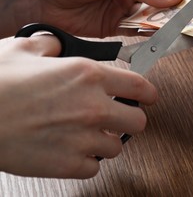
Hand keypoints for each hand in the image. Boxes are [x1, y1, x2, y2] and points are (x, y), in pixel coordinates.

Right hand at [0, 36, 156, 177]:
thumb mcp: (24, 48)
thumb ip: (50, 45)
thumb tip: (57, 46)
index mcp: (87, 75)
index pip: (140, 86)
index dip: (148, 93)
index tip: (148, 97)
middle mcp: (92, 106)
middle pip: (138, 121)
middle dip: (130, 118)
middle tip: (117, 117)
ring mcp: (83, 138)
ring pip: (117, 146)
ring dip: (106, 140)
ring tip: (87, 134)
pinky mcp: (69, 164)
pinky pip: (94, 167)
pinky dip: (86, 161)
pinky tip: (72, 150)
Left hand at [35, 0, 181, 36]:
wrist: (40, 0)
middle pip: (156, 2)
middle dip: (169, 10)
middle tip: (186, 18)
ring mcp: (121, 9)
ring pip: (148, 18)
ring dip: (159, 23)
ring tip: (175, 29)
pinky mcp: (113, 27)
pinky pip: (135, 32)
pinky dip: (146, 35)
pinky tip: (156, 36)